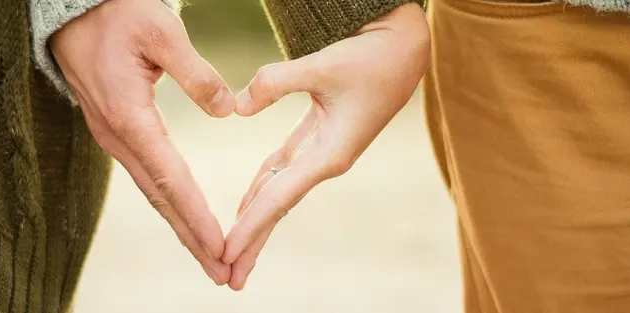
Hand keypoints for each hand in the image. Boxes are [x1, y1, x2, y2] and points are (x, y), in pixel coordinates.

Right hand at [50, 0, 236, 284]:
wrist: (72, 10)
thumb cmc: (117, 15)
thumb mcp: (161, 31)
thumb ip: (196, 73)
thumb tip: (226, 111)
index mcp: (130, 117)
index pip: (171, 178)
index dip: (197, 216)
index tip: (220, 246)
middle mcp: (118, 137)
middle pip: (160, 198)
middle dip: (191, 238)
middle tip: (221, 272)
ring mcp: (113, 137)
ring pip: (152, 191)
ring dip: (180, 226)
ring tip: (208, 256)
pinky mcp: (115, 131)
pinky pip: (145, 176)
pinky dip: (168, 202)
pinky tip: (183, 216)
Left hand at [221, 3, 430, 289]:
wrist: (404, 50)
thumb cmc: (371, 58)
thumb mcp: (323, 65)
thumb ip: (276, 83)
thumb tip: (237, 107)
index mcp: (329, 155)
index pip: (279, 199)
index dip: (250, 227)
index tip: (225, 253)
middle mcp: (325, 162)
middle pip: (278, 209)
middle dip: (252, 243)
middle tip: (226, 277)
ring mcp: (322, 153)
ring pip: (278, 193)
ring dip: (254, 221)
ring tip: (231, 252)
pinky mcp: (318, 138)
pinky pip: (282, 170)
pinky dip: (261, 188)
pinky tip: (245, 206)